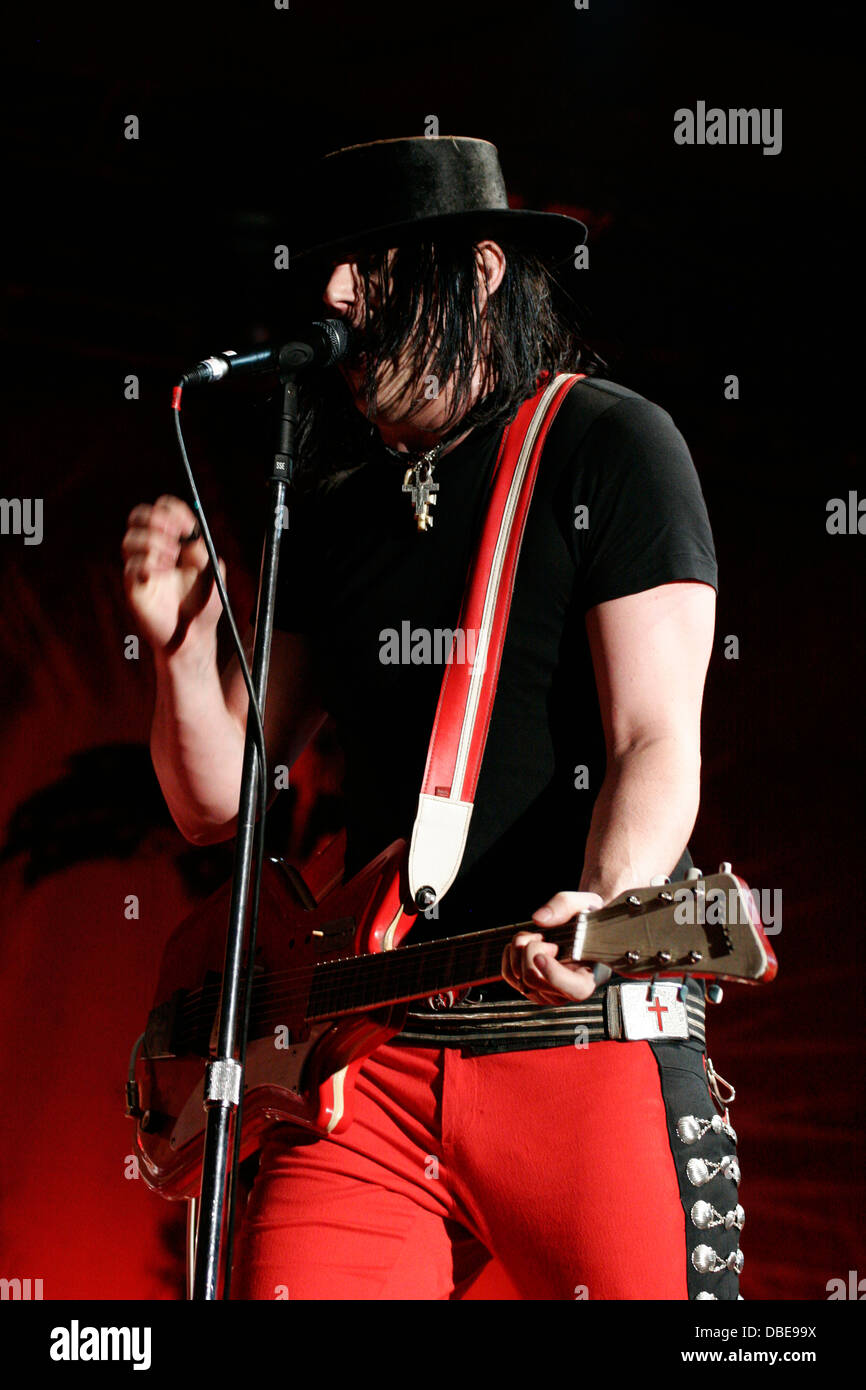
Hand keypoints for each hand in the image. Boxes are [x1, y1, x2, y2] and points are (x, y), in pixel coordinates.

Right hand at [122, 495, 224, 654]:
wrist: (195, 636)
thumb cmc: (206, 605)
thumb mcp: (213, 572)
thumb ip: (202, 549)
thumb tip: (190, 533)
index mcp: (176, 541)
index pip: (164, 510)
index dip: (172, 510)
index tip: (187, 523)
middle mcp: (156, 549)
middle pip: (139, 516)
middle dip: (155, 518)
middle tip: (174, 532)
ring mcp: (142, 566)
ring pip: (131, 538)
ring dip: (153, 541)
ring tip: (172, 558)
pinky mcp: (134, 585)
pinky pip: (132, 564)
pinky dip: (148, 562)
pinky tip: (163, 571)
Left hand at [502, 890, 604, 1004]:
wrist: (582, 929)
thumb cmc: (587, 920)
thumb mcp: (586, 903)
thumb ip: (565, 904)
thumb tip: (539, 919)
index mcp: (591, 974)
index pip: (576, 990)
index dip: (554, 975)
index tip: (540, 956)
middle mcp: (568, 990)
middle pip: (535, 980)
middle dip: (531, 950)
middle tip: (544, 937)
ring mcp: (547, 993)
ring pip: (519, 978)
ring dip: (519, 951)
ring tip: (537, 938)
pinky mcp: (530, 987)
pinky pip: (508, 975)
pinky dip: (510, 955)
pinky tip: (524, 944)